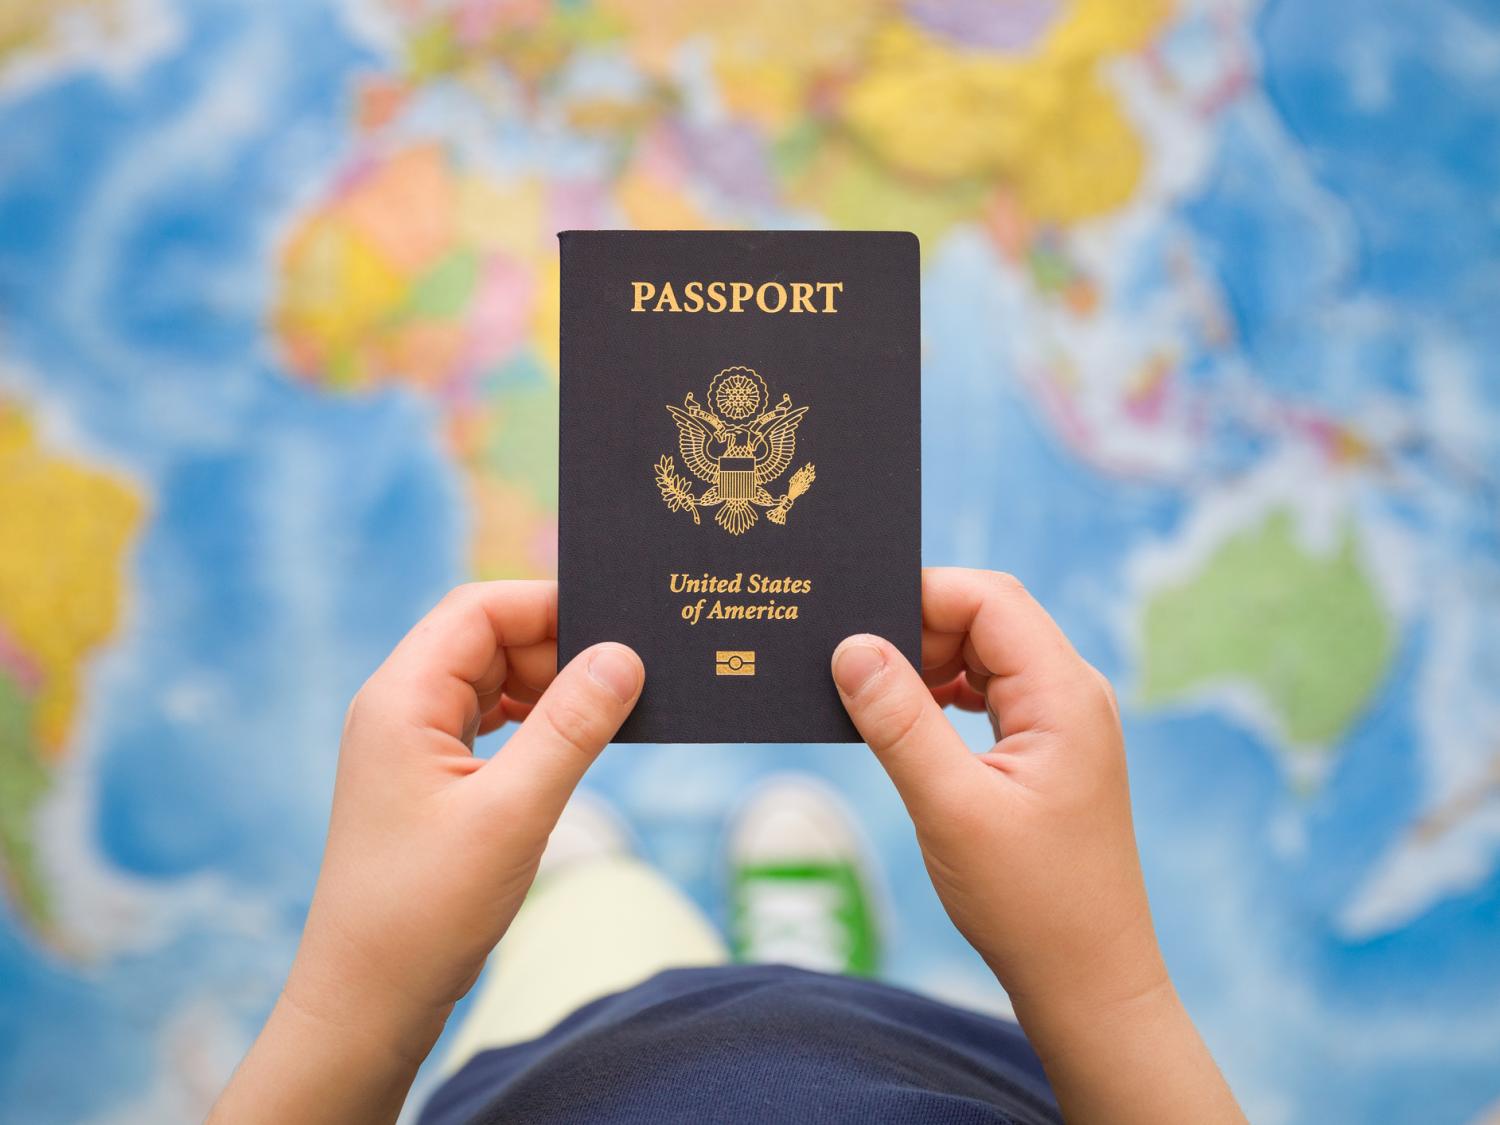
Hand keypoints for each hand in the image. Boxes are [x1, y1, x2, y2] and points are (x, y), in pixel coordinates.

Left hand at [213, 581, 642, 1123]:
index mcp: (402, 699)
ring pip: (490, 680)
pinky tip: (570, 749)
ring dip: (548, 689)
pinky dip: (534, 724)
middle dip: (556, 649)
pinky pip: (488, 722)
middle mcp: (399, 709)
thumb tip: (623, 656)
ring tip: (605, 717)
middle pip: (486, 638)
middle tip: (625, 679)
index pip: (478, 609)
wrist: (366, 1001)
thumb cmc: (425, 911)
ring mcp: (410, 744)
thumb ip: (571, 728)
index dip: (547, 605)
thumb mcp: (513, 813)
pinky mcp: (427, 780)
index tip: (617, 625)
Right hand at [832, 568, 1242, 1123]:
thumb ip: (899, 722)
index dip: (921, 596)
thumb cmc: (1031, 903)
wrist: (1089, 981)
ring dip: (928, 664)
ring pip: (986, 653)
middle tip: (856, 669)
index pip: (989, 600)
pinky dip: (942, 695)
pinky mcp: (1048, 750)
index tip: (855, 627)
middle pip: (988, 617)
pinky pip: (990, 692)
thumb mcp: (951, 809)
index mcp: (1064, 694)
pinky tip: (908, 727)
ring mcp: (1064, 722)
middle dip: (918, 628)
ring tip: (876, 702)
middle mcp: (1072, 694)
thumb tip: (852, 648)